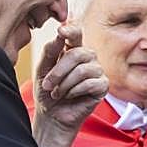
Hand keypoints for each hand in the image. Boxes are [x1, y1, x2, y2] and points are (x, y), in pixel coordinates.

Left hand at [31, 23, 108, 146]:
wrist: (52, 115)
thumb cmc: (48, 91)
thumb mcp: (42, 70)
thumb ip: (50, 51)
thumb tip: (59, 35)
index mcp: (73, 49)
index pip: (76, 33)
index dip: (71, 30)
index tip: (60, 31)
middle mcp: (88, 58)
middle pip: (78, 53)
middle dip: (59, 71)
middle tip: (47, 85)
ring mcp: (97, 71)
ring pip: (83, 70)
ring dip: (65, 84)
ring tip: (57, 93)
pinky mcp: (103, 86)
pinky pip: (91, 83)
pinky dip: (75, 91)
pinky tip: (70, 96)